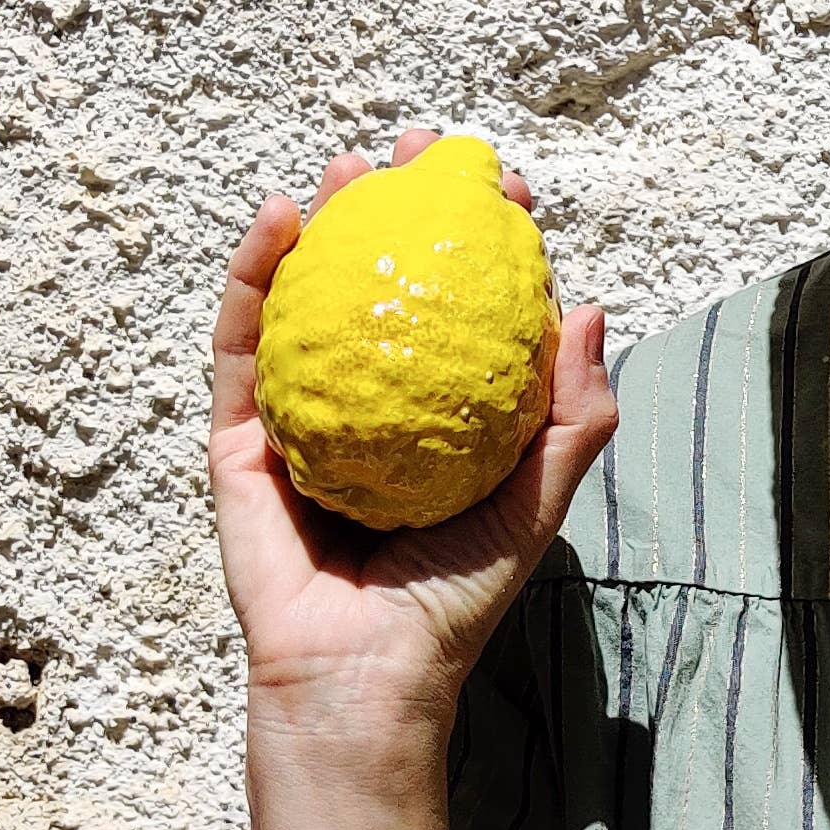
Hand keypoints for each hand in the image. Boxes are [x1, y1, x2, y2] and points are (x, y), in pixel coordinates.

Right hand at [207, 127, 618, 735]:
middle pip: (380, 290)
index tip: (504, 191)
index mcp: (437, 422)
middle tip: (418, 154)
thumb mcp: (533, 504)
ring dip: (325, 224)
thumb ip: (570, 418)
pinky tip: (280, 221)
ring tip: (350, 168)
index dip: (482, 248)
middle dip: (396, 212)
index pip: (462, 315)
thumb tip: (590, 308)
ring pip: (307, 302)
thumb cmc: (452, 601)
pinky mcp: (240, 441)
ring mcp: (301, 420)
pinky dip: (254, 277)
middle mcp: (370, 410)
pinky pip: (242, 346)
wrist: (360, 676)